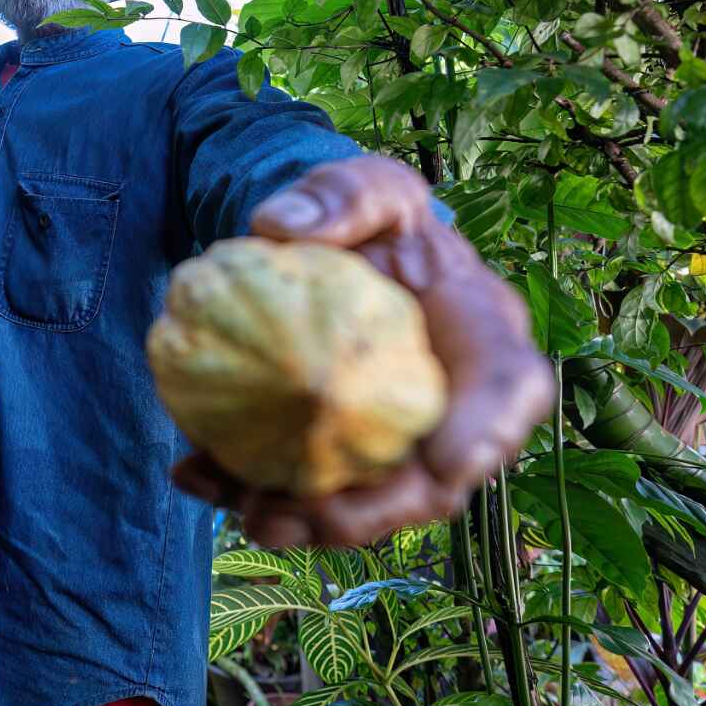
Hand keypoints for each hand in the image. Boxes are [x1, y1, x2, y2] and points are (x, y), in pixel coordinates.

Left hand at [170, 155, 553, 547]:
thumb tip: (280, 226)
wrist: (327, 248)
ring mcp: (393, 438)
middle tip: (309, 514)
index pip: (510, 388)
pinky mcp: (337, 451)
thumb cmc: (365, 217)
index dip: (488, 434)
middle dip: (373, 514)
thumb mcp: (365, 185)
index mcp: (483, 333)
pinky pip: (302, 485)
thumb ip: (340, 193)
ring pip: (362, 502)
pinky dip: (249, 488)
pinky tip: (194, 473)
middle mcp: (452, 403)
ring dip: (303, 520)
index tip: (446, 465)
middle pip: (432, 483)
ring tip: (244, 511)